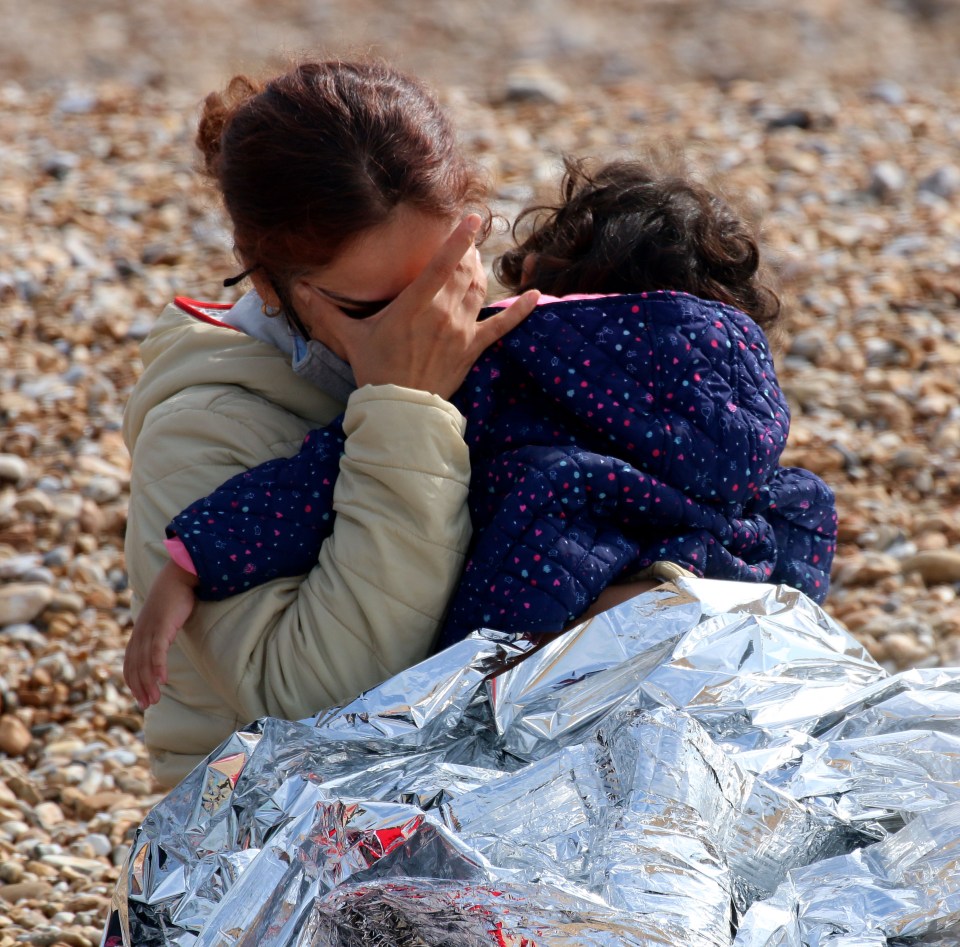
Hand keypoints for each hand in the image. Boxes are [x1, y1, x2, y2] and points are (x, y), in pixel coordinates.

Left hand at [123, 560, 198, 708]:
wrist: (177, 577)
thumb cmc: (174, 597)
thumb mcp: (163, 619)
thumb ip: (160, 633)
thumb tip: (164, 645)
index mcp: (139, 634)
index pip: (130, 664)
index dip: (133, 682)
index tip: (141, 697)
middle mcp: (140, 634)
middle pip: (135, 667)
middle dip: (139, 688)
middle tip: (147, 706)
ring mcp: (149, 630)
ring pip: (144, 663)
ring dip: (148, 684)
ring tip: (155, 700)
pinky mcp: (161, 626)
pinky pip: (157, 651)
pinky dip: (158, 667)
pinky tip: (163, 680)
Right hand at [292, 214, 539, 399]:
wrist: (400, 407)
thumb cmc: (374, 370)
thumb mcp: (349, 338)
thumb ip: (324, 311)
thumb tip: (295, 291)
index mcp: (414, 305)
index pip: (440, 263)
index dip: (458, 238)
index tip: (471, 217)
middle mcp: (442, 314)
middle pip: (464, 271)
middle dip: (468, 252)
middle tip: (466, 239)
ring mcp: (461, 331)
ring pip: (481, 290)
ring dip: (483, 270)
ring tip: (479, 257)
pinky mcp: (473, 349)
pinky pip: (502, 326)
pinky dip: (521, 310)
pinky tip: (536, 295)